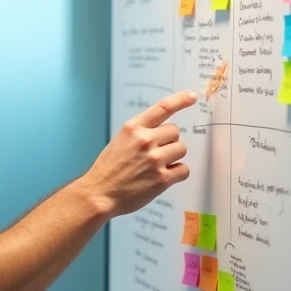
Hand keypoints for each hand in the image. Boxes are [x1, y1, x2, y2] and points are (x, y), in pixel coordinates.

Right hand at [78, 90, 196, 216]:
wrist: (99, 194)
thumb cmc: (108, 170)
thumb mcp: (119, 141)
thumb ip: (140, 134)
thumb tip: (163, 133)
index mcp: (133, 128)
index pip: (162, 108)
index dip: (180, 100)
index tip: (192, 96)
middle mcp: (145, 140)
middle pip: (175, 132)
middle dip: (169, 141)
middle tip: (156, 153)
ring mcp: (154, 160)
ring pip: (181, 149)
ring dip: (173, 157)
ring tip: (157, 166)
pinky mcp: (162, 179)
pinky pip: (184, 170)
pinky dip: (177, 174)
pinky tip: (163, 177)